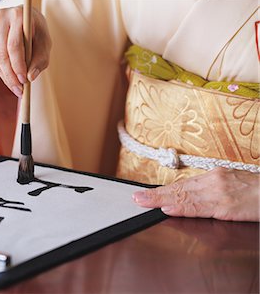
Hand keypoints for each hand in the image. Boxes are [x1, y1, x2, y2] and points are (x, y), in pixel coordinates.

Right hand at [0, 6, 51, 96]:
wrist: (24, 18)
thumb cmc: (36, 32)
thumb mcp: (45, 43)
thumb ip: (40, 60)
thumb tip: (30, 77)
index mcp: (17, 15)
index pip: (14, 45)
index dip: (18, 65)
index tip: (24, 81)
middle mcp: (0, 17)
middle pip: (2, 54)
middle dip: (10, 75)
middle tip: (19, 90)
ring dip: (5, 76)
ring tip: (16, 87)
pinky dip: (1, 71)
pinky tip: (10, 77)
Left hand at [132, 167, 259, 221]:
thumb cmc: (257, 190)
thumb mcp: (232, 186)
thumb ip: (210, 192)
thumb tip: (188, 200)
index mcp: (214, 176)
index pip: (182, 185)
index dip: (163, 190)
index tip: (146, 193)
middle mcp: (214, 180)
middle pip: (179, 189)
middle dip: (156, 194)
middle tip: (137, 198)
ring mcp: (219, 192)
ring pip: (185, 197)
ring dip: (162, 200)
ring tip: (145, 202)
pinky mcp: (227, 204)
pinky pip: (200, 207)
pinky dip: (182, 207)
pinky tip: (170, 208)